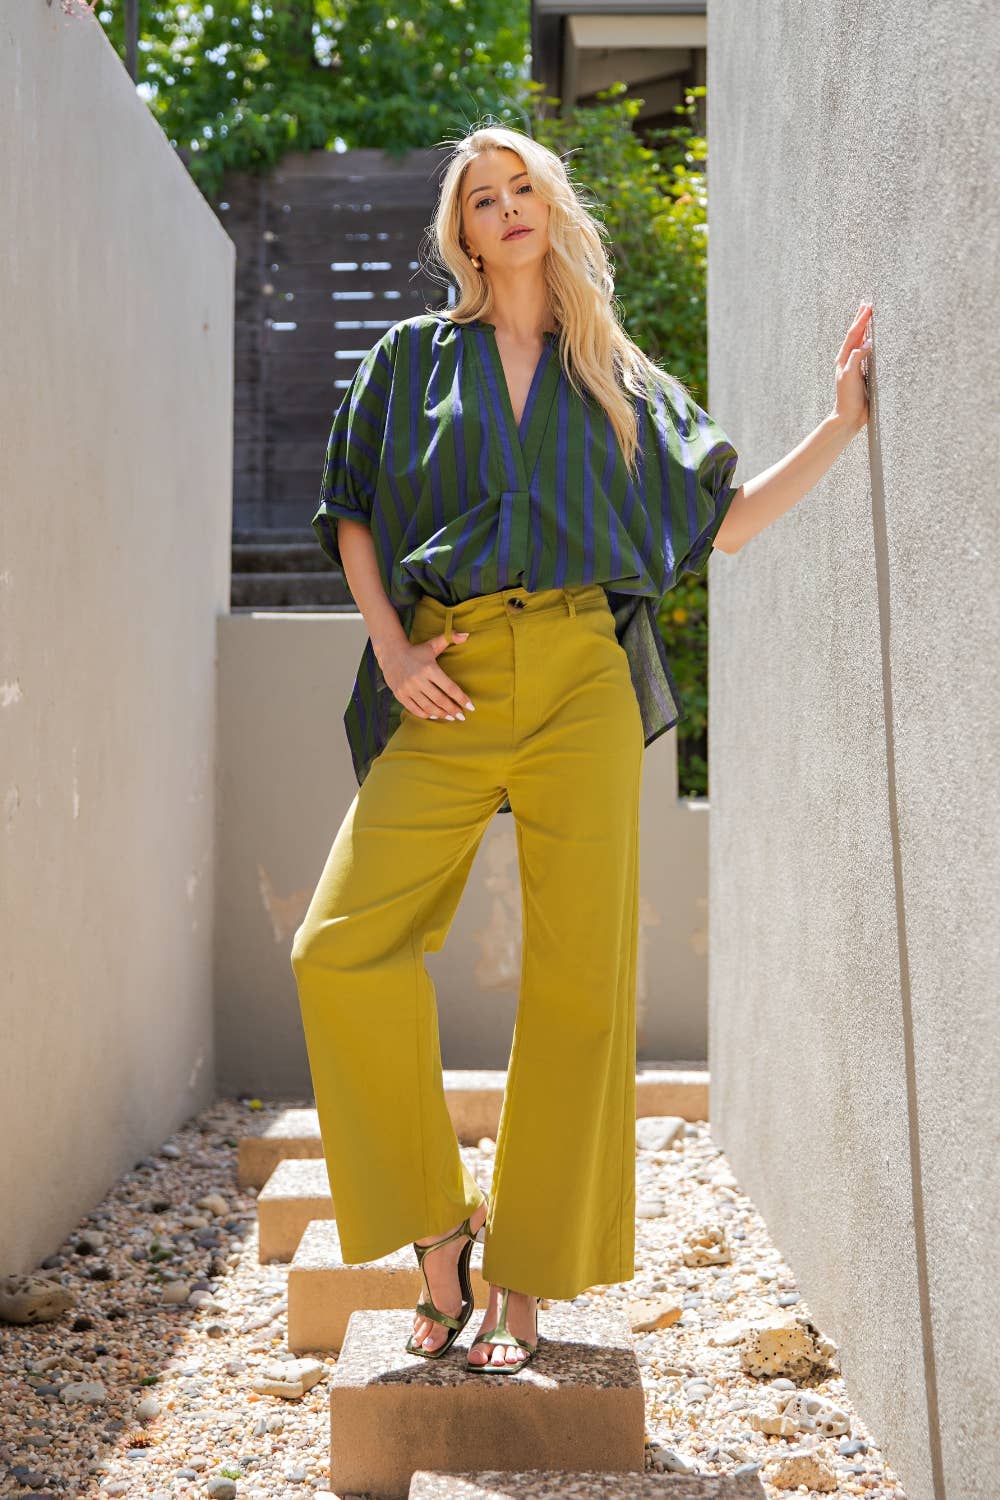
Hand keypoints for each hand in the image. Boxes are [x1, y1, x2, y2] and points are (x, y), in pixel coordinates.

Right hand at [379, 632, 475, 720]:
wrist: (390, 653)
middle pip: (440, 700)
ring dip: (441, 714)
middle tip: (461, 716)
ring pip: (428, 707)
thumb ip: (450, 638)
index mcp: (429, 668)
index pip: (449, 687)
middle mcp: (418, 679)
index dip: (461, 698)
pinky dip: (426, 714)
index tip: (470, 706)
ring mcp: (408, 688)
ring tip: (451, 717)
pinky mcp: (400, 694)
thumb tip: (467, 635)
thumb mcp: (432, 644)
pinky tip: (434, 716)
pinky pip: (414, 709)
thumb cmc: (416, 650)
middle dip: (453, 710)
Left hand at [832, 300, 872, 432]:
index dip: (861, 320)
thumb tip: (868, 341)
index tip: (869, 306)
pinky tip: (874, 339)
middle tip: (867, 304)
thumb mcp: (851, 376)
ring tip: (869, 316)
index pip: (853, 334)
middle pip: (855, 334)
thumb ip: (857, 358)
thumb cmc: (848, 398)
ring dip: (865, 328)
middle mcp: (848, 360)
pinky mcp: (862, 373)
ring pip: (860, 341)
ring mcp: (855, 366)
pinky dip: (870, 341)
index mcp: (844, 358)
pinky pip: (866, 352)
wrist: (849, 417)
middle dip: (861, 319)